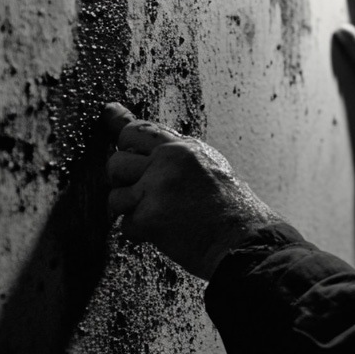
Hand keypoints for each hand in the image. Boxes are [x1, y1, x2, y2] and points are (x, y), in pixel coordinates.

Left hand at [102, 103, 280, 279]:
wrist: (246, 241)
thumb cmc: (233, 211)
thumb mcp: (210, 168)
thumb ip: (176, 158)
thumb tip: (145, 148)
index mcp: (184, 148)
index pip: (140, 130)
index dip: (119, 124)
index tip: (107, 112)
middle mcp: (167, 161)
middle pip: (116, 160)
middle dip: (123, 180)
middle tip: (144, 194)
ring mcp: (157, 188)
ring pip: (114, 194)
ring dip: (129, 210)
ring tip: (158, 216)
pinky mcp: (150, 217)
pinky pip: (125, 225)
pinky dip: (140, 234)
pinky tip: (164, 234)